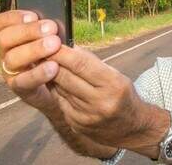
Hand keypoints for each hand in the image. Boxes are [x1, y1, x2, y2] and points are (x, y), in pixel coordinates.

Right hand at [0, 10, 61, 114]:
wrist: (64, 83)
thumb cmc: (56, 53)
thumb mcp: (52, 38)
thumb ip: (48, 29)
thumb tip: (53, 21)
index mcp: (10, 36)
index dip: (12, 18)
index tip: (32, 16)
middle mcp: (5, 53)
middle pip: (4, 38)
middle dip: (28, 31)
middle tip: (52, 28)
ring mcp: (10, 72)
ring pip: (11, 59)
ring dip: (34, 49)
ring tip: (55, 45)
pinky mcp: (21, 89)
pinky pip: (23, 81)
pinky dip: (39, 73)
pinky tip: (53, 67)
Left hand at [50, 45, 169, 152]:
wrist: (131, 128)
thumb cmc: (123, 94)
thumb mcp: (115, 75)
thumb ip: (92, 63)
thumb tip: (69, 48)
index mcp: (113, 85)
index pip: (81, 64)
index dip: (62, 52)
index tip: (50, 43)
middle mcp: (100, 102)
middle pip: (66, 77)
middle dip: (51, 62)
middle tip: (41, 50)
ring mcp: (87, 116)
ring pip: (60, 89)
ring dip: (50, 75)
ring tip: (43, 63)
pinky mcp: (77, 125)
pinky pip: (60, 102)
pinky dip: (55, 89)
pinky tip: (52, 80)